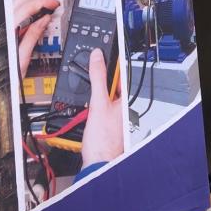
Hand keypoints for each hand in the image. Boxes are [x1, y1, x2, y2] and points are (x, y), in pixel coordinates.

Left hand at [13, 0, 60, 77]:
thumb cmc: (6, 73)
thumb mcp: (24, 57)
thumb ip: (33, 35)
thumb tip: (44, 19)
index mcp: (9, 31)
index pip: (27, 7)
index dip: (43, 2)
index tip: (54, 4)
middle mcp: (1, 25)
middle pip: (20, 0)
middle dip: (37, 0)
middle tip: (49, 7)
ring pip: (13, 1)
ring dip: (28, 1)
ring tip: (39, 9)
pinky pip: (9, 9)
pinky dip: (20, 7)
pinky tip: (27, 14)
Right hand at [81, 48, 123, 167]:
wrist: (97, 163)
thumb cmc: (102, 139)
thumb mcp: (98, 102)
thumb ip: (98, 78)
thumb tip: (98, 56)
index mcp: (125, 100)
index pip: (121, 74)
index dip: (113, 61)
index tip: (106, 48)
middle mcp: (123, 108)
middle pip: (111, 85)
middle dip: (100, 78)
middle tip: (90, 67)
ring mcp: (115, 117)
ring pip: (104, 97)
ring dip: (94, 93)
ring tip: (86, 96)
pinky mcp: (106, 125)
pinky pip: (99, 109)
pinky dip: (91, 105)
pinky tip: (85, 110)